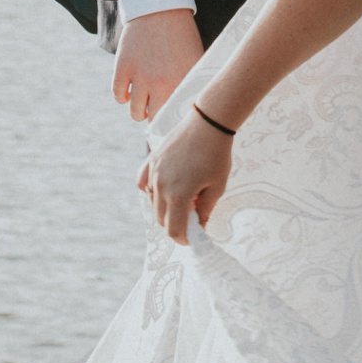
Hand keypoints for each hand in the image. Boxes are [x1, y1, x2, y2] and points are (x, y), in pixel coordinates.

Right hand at [112, 9, 202, 121]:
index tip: (174, 125)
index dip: (175, 124)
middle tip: (157, 113)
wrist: (160, 8)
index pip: (178, 117)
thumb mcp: (196, 59)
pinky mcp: (123, 67)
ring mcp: (141, 76)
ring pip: (136, 112)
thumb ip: (194, 84)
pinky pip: (119, 96)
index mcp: (183, 82)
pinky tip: (129, 92)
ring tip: (144, 104)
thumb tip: (193, 108)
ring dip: (139, 111)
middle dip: (156, 119)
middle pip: (155, 120)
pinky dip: (123, 97)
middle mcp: (162, 83)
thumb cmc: (182, 35)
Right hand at [136, 110, 232, 243]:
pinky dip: (151, 192)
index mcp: (178, 194)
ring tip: (183, 200)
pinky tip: (164, 190)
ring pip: (152, 202)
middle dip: (174, 224)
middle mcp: (161, 185)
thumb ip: (205, 210)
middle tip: (190, 220)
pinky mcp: (151, 160)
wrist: (208, 123)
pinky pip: (144, 184)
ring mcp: (153, 172)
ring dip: (165, 208)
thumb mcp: (217, 187)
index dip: (182, 239)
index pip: (173, 229)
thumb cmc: (217, 155)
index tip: (191, 238)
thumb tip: (199, 225)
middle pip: (161, 218)